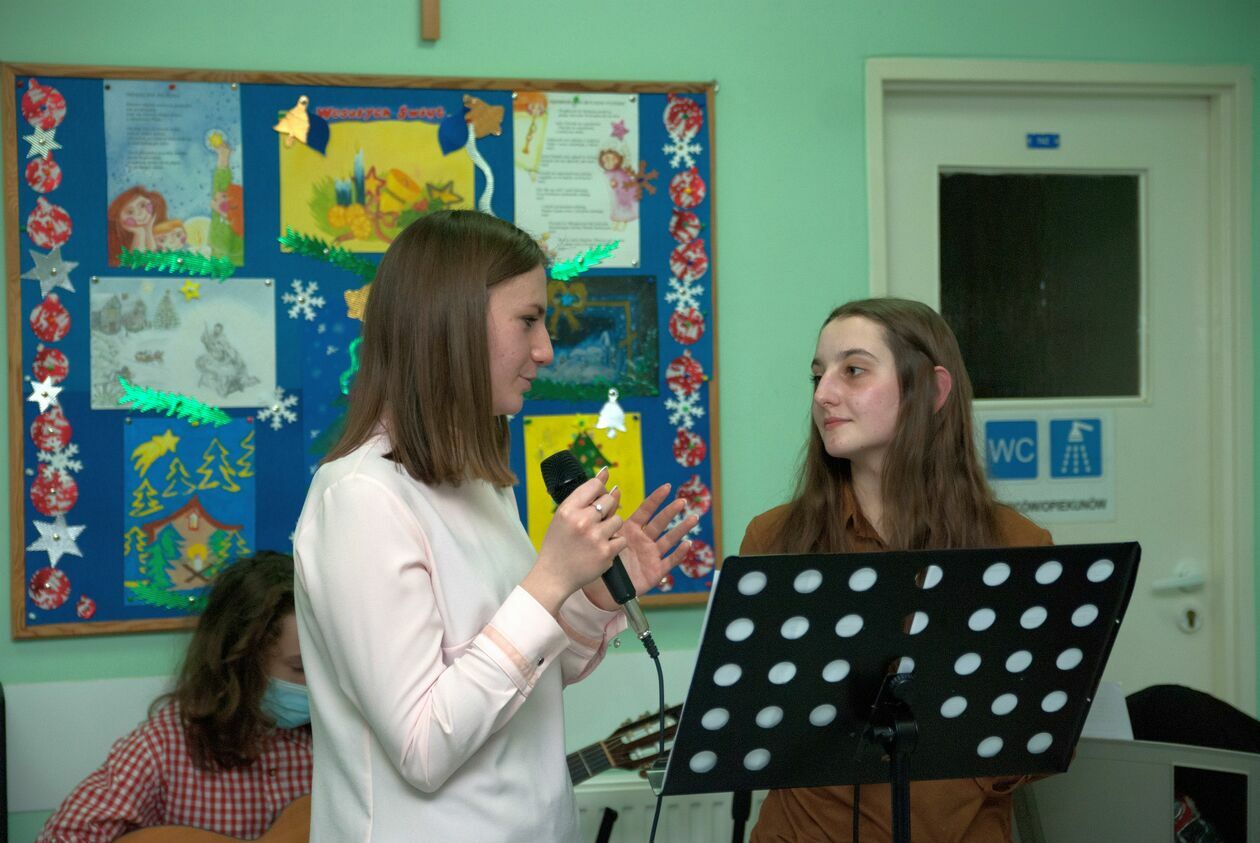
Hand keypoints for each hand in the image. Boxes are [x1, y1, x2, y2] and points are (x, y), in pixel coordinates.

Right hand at [523, 467, 625, 615]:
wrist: (553, 576)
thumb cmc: (558, 544)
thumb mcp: (563, 516)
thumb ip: (583, 496)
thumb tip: (605, 473)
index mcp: (568, 509)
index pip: (595, 485)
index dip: (600, 489)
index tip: (598, 496)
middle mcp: (582, 521)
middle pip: (610, 501)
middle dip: (607, 509)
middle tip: (596, 521)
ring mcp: (595, 537)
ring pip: (618, 520)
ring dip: (611, 528)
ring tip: (597, 537)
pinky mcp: (606, 553)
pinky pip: (621, 540)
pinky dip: (614, 545)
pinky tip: (601, 549)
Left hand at [582, 483, 697, 611]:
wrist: (602, 588)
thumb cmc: (603, 561)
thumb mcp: (605, 536)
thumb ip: (610, 515)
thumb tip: (613, 490)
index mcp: (631, 530)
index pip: (646, 511)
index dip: (656, 499)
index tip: (667, 487)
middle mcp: (643, 540)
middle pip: (660, 523)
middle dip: (671, 511)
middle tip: (682, 501)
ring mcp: (651, 555)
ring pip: (669, 539)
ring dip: (681, 529)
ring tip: (693, 518)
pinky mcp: (656, 570)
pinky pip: (670, 561)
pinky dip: (679, 553)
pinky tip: (687, 544)